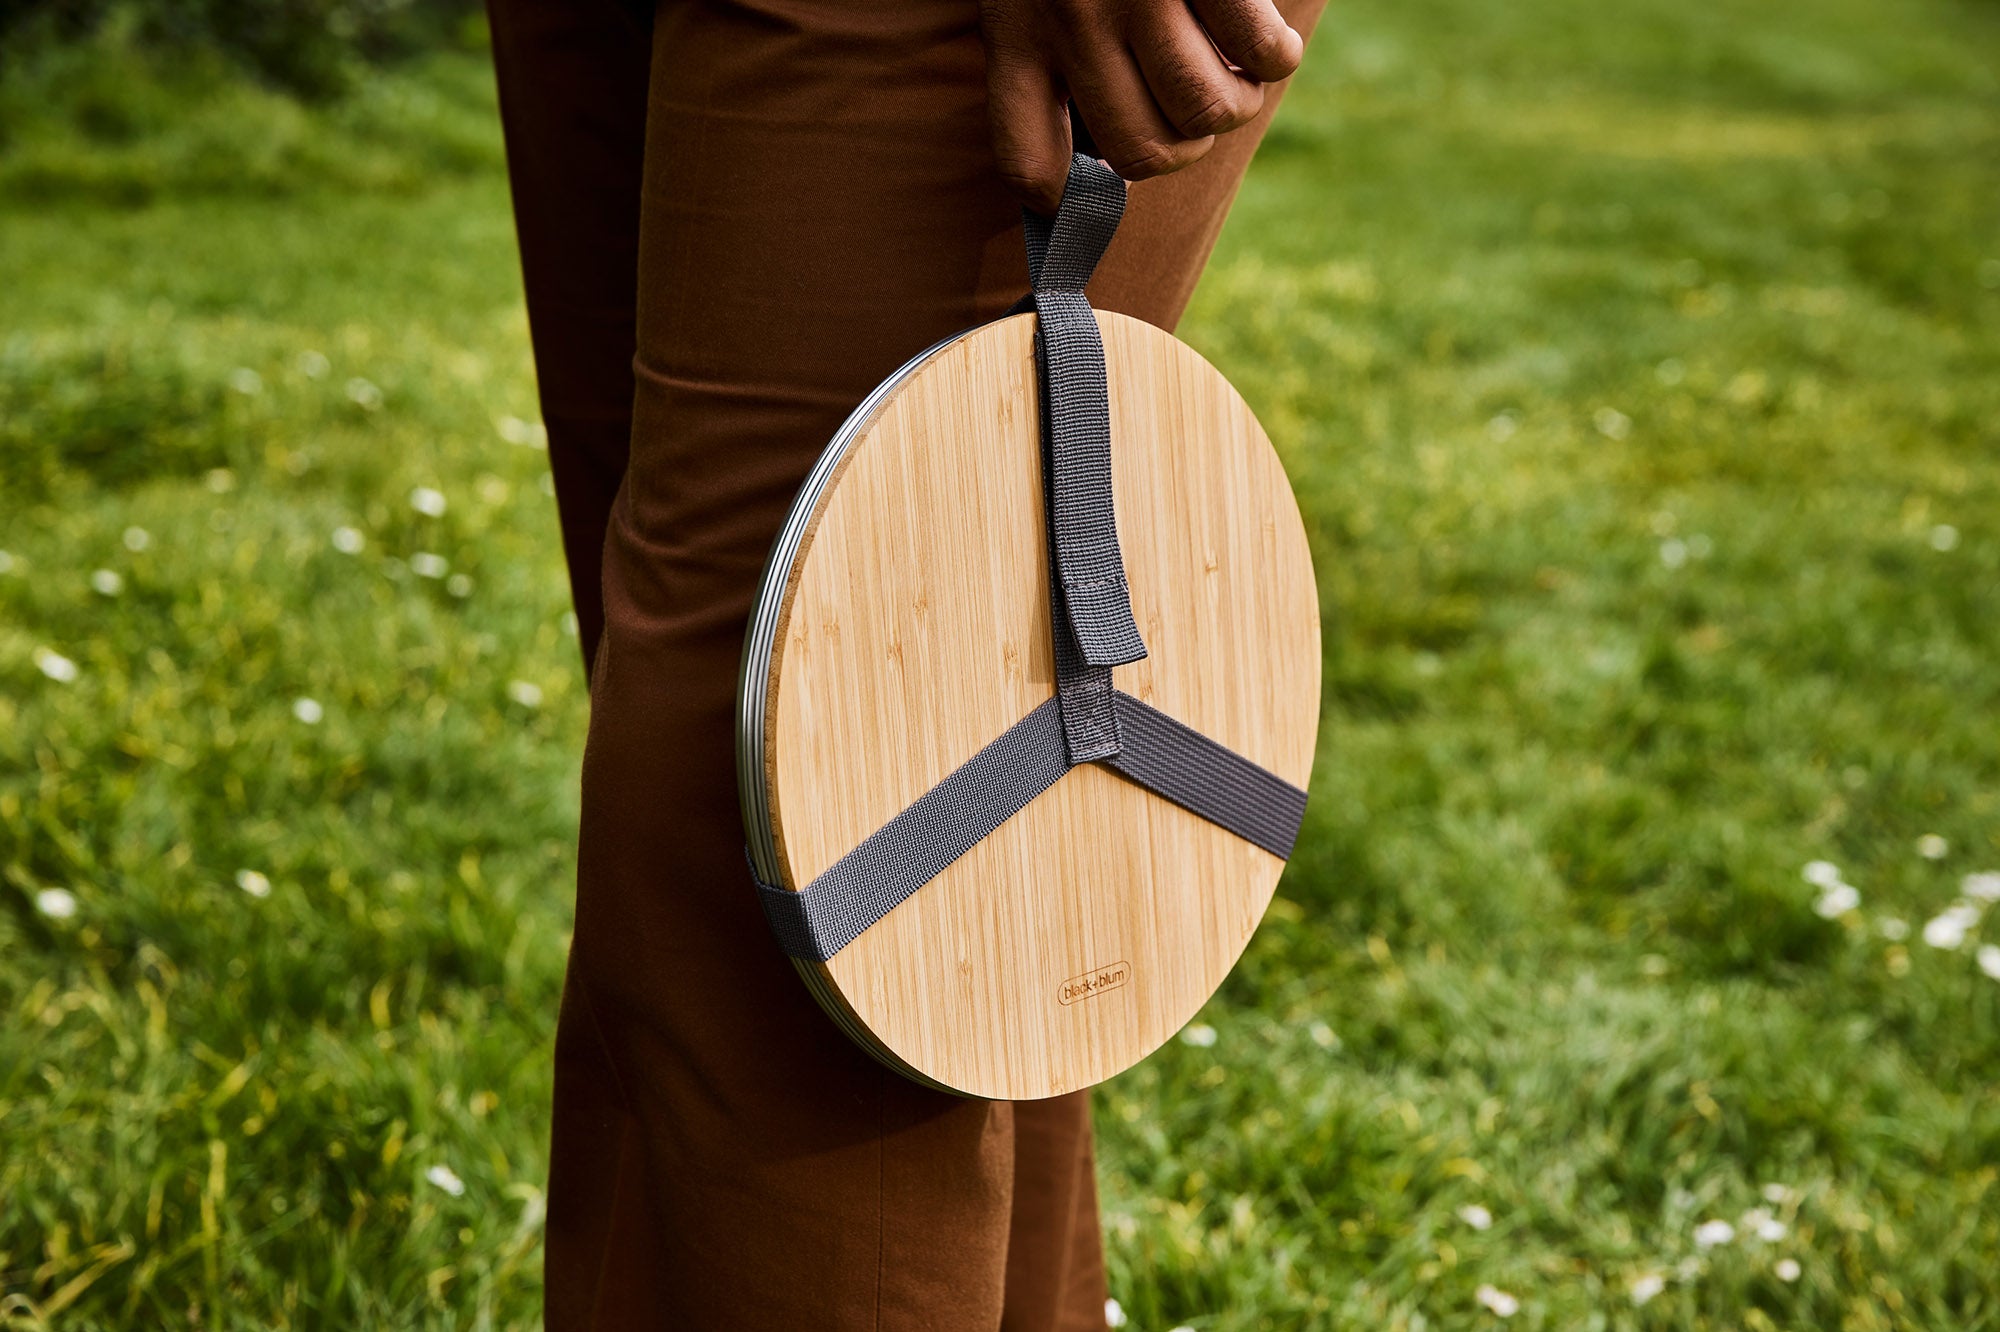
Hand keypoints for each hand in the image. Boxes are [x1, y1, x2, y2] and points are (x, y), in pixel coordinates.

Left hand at [978, 0, 1303, 211]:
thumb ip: (1037, 41)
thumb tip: (1069, 153)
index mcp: (1017, 30)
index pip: (1025, 159)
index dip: (1061, 197)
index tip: (1087, 190)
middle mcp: (1071, 25)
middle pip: (1137, 151)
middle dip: (1180, 146)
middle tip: (1195, 114)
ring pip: (1203, 108)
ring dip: (1234, 106)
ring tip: (1239, 78)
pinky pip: (1259, 51)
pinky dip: (1275, 56)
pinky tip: (1268, 39)